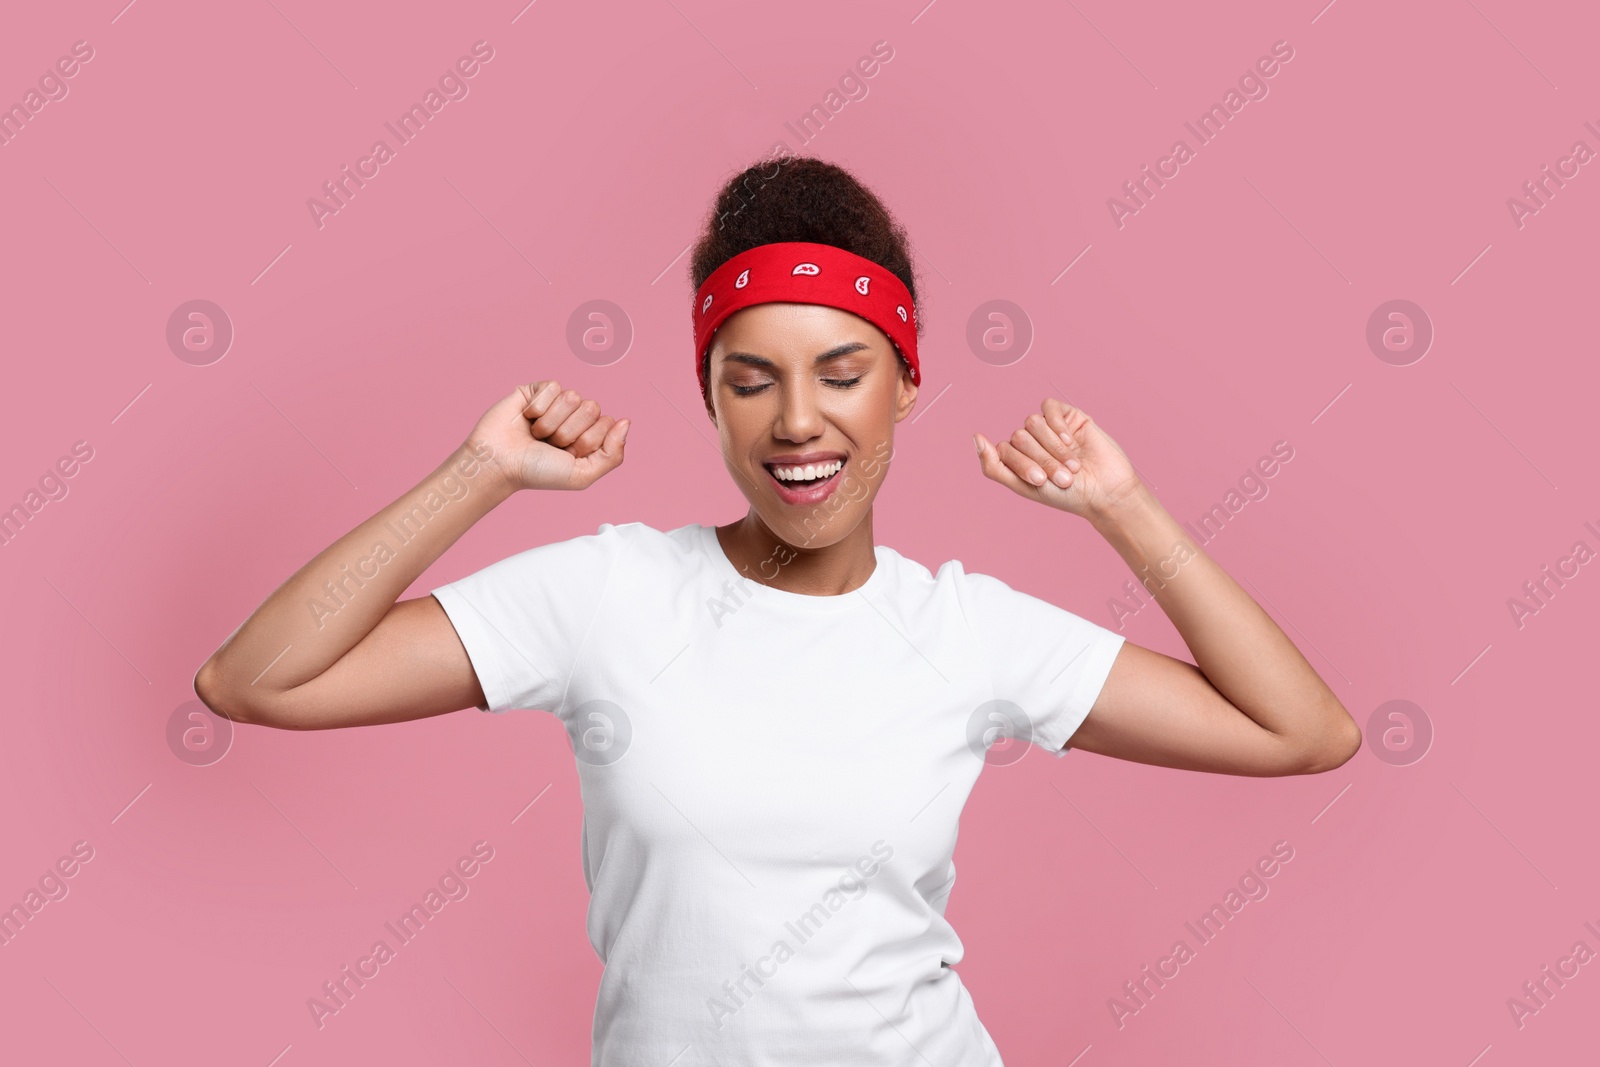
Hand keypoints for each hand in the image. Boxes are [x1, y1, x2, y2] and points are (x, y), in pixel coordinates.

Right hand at [467, 381, 629, 491]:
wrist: (499, 463)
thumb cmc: (537, 472)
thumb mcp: (582, 475)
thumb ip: (612, 454)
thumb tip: (626, 421)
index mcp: (590, 435)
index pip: (608, 423)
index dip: (587, 441)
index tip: (567, 455)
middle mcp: (576, 417)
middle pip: (592, 408)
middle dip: (569, 432)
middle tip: (550, 445)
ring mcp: (557, 402)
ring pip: (572, 397)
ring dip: (551, 422)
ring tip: (536, 434)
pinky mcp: (537, 390)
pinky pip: (552, 387)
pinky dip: (538, 407)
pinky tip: (527, 418)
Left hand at [974, 398, 1140, 520]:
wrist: (1105, 492)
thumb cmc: (1066, 495)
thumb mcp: (1023, 487)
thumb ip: (994, 466)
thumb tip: (975, 438)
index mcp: (1018, 458)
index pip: (1003, 449)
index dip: (1022, 464)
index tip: (1042, 481)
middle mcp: (1031, 442)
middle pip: (1019, 436)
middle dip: (1041, 458)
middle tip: (1062, 476)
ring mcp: (1049, 428)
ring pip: (1032, 422)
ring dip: (1052, 446)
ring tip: (1071, 464)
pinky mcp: (1068, 417)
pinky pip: (1049, 408)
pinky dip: (1057, 425)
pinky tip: (1070, 440)